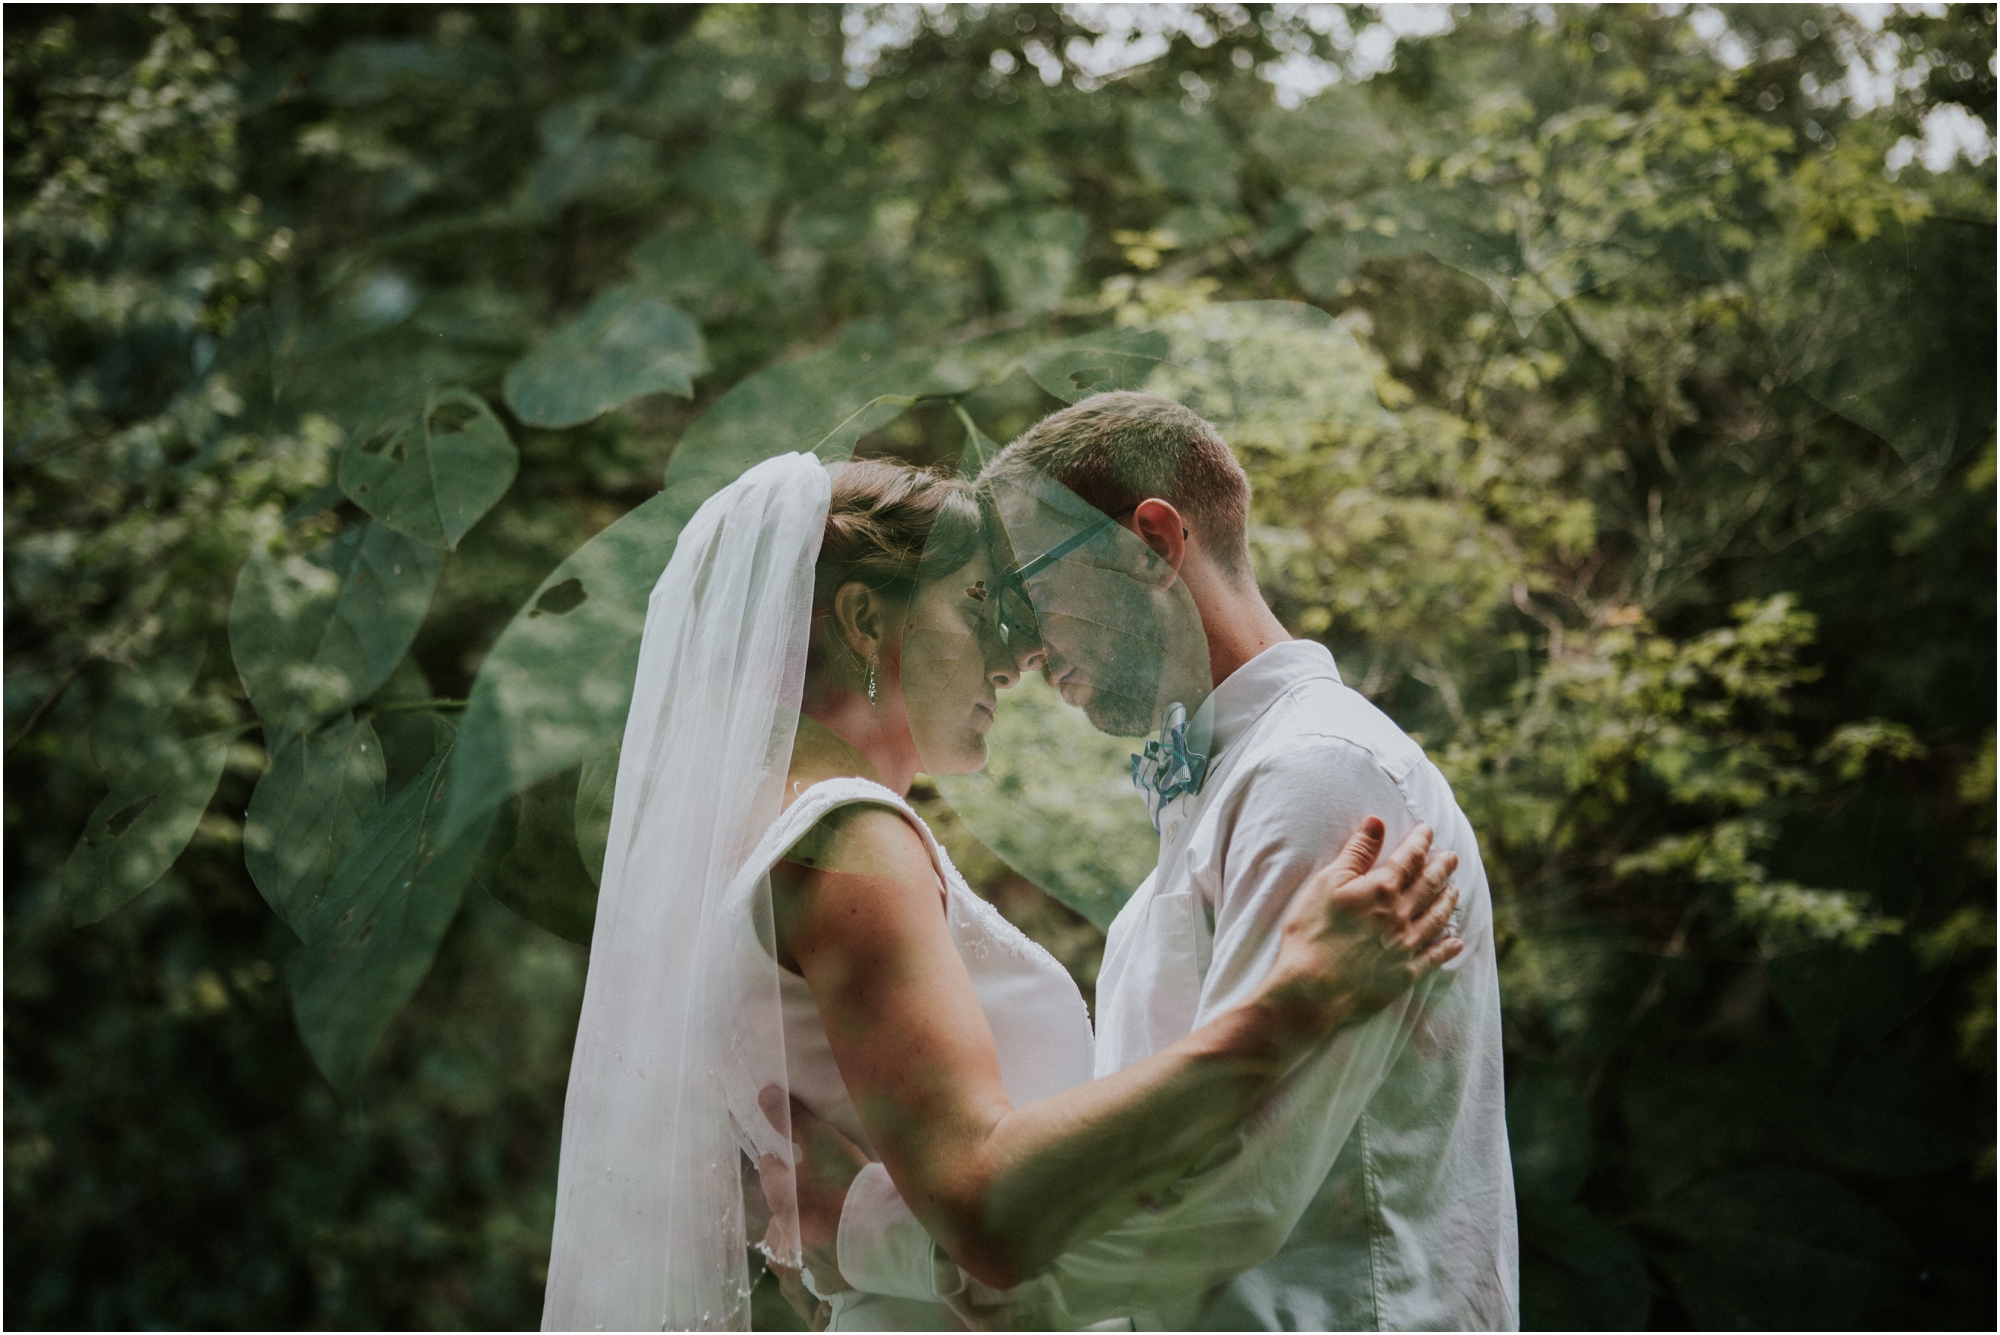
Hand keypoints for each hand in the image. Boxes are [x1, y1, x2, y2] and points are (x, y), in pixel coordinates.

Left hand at [759, 1085, 868, 1297]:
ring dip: (807, 1230)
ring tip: (829, 1221)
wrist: (884, 1234)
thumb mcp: (822, 1141)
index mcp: (781, 1198)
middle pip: (782, 1210)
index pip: (769, 1173)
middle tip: (816, 1190)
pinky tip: (841, 1248)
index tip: (786, 1158)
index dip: (778, 1162)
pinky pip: (818, 1269)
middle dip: (794, 1200)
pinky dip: (825, 1258)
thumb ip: (792, 1118)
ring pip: (797, 1240)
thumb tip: (763, 1093)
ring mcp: (805, 1259)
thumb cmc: (849, 1181)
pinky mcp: (826, 1280)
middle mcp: (786, 1231)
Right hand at [1261, 817, 1462, 1036]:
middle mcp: (1401, 915)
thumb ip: (1356, 852)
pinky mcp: (1405, 974)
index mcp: (1382, 889)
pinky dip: (1447, 948)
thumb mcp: (1327, 883)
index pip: (1408, 859)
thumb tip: (1377, 822)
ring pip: (1436, 918)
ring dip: (1447, 902)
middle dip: (1441, 868)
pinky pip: (1434, 958)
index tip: (1428, 830)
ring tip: (1455, 891)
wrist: (1313, 988)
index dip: (1419, 842)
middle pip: (1428, 886)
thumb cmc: (1312, 931)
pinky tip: (1456, 942)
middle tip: (1452, 857)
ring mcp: (1406, 946)